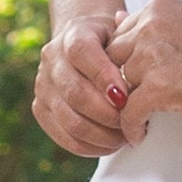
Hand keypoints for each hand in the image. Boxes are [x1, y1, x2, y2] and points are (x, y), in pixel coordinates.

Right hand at [35, 9, 133, 158]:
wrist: (83, 41)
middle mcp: (52, 58)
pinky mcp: (41, 109)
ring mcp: (43, 85)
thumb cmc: (113, 41)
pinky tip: (110, 145)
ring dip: (102, 135)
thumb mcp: (124, 33)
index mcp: (73, 33)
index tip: (126, 97)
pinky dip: (91, 147)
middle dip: (109, 114)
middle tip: (133, 122)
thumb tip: (140, 66)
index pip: (82, 53)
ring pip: (70, 120)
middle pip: (76, 93)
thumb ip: (131, 46)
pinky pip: (64, 138)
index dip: (104, 77)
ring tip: (125, 136)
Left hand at [105, 0, 181, 137]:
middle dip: (119, 84)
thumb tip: (119, 20)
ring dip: (125, 107)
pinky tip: (141, 134)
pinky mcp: (160, 87)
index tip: (132, 80)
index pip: (118, 37)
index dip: (124, 63)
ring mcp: (153, 56)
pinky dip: (131, 128)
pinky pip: (128, 113)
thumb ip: (153, 24)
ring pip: (117, 88)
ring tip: (138, 120)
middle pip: (111, 61)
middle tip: (130, 103)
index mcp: (157, 9)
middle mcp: (150, 27)